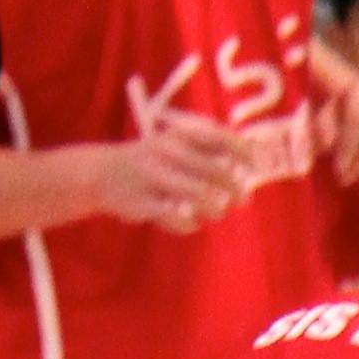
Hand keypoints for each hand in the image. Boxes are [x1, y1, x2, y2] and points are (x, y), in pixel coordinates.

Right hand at [85, 112, 248, 230]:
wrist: (102, 173)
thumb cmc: (153, 159)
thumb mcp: (176, 143)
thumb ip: (210, 149)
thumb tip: (254, 157)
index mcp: (179, 135)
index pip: (219, 137)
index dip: (243, 152)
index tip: (256, 166)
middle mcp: (167, 152)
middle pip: (216, 171)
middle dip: (236, 189)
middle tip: (243, 201)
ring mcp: (153, 177)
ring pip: (201, 197)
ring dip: (216, 209)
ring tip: (217, 212)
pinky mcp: (142, 203)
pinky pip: (178, 218)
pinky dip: (189, 224)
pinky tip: (191, 222)